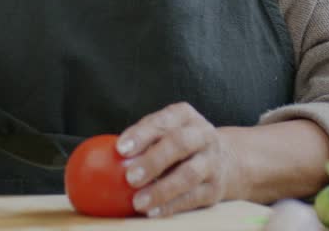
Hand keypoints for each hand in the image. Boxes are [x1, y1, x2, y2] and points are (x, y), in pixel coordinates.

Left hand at [115, 103, 245, 217]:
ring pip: (188, 175)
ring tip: (138, 202)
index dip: (141, 134)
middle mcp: (202, 135)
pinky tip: (153, 212)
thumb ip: (142, 140)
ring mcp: (211, 162)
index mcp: (185, 116)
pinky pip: (192, 198)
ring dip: (161, 190)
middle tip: (130, 177)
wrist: (226, 161)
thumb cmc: (179, 146)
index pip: (162, 121)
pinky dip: (171, 206)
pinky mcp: (214, 188)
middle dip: (153, 160)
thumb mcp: (166, 132)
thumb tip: (102, 157)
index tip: (120, 148)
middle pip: (179, 144)